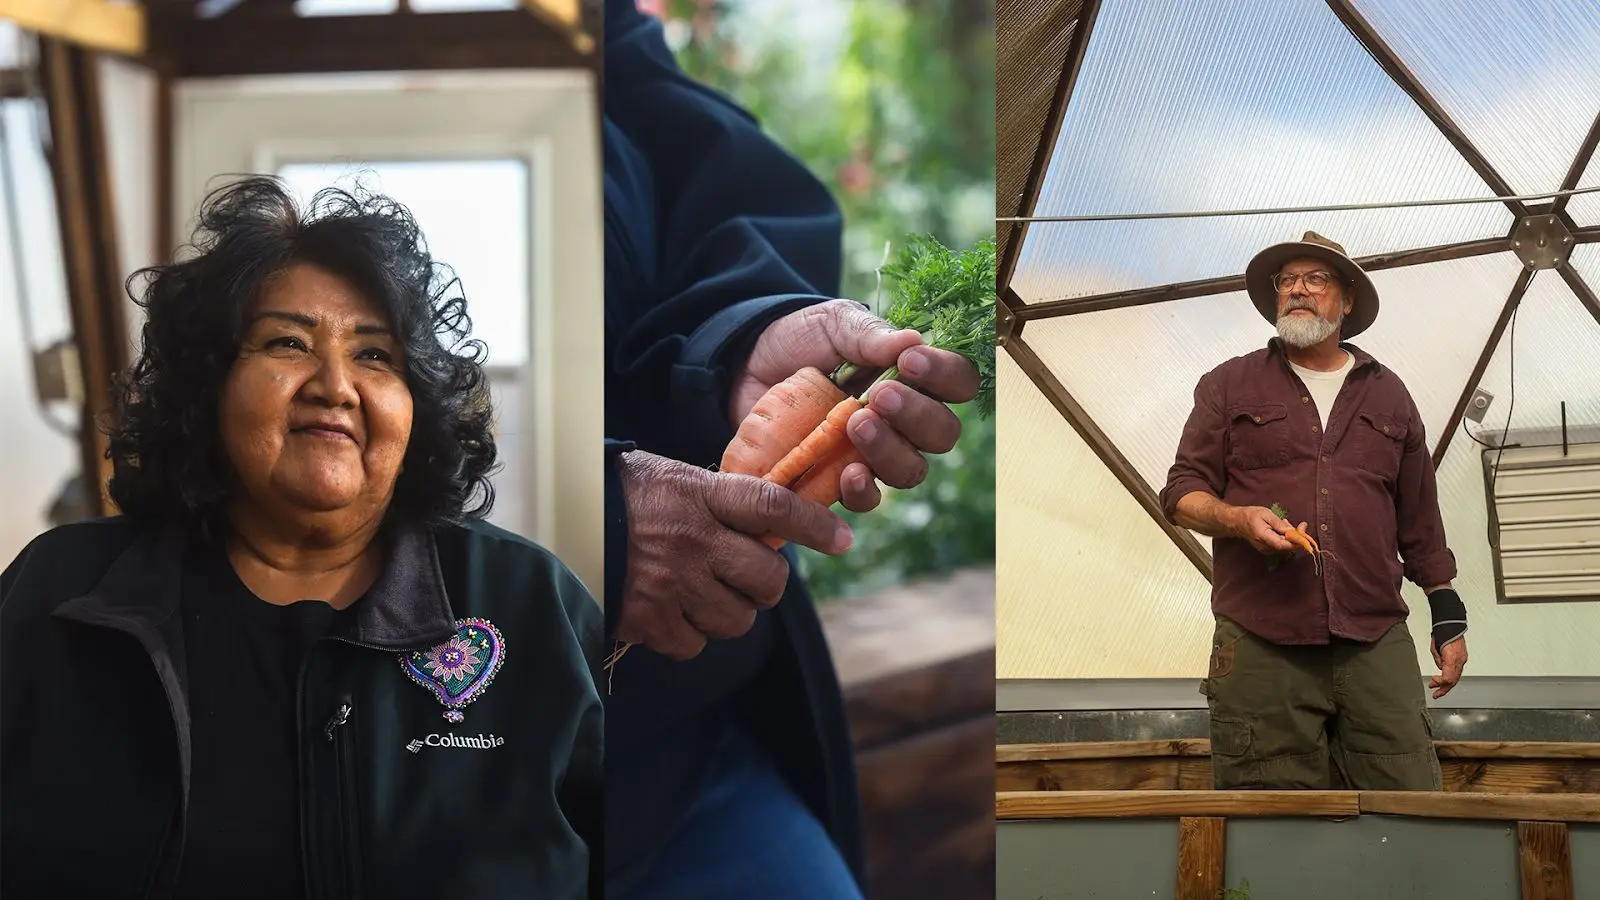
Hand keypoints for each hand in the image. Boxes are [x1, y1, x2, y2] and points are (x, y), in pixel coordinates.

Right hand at [616, 450, 850, 660]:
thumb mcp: (676, 479)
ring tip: (702, 593)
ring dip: (729, 612)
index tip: (842, 540)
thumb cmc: (624, 496)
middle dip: (765, 585)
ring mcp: (671, 584)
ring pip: (737, 620)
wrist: (560, 523)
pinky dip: (689, 634)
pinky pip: (695, 644)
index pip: (772, 507)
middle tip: (746, 576)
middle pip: (767, 580)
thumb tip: (776, 525)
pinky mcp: (647, 620)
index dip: (814, 526)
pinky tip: (670, 610)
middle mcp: (692, 540)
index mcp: (700, 495)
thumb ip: (723, 500)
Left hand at [731, 299, 979, 511]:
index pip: (958, 382)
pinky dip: (863, 490)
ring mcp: (875, 453)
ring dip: (890, 451)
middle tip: (879, 396)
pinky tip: (847, 472)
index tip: (910, 362)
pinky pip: (868, 499)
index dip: (946, 376)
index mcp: (915, 377)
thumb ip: (869, 334)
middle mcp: (905, 421)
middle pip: (942, 434)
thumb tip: (912, 341)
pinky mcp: (839, 479)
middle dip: (917, 416)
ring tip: (856, 425)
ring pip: (911, 470)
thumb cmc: (800, 339)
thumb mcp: (833, 323)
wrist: (745, 366)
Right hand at [1229, 506, 1296, 553]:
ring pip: (1285, 545)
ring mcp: (1266, 549)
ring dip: (1291, 535)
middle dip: (1297, 536)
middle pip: (1287, 546)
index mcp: (1264, 537)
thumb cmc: (1250, 515)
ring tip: (1285, 523)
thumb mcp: (1266, 514)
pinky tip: (1282, 528)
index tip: (1306, 535)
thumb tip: (1292, 531)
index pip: (1284, 545)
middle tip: (1302, 525)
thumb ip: (1279, 524)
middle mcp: (1266, 547)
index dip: (1297, 542)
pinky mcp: (1267, 548)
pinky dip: (1285, 537)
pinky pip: (1281, 544)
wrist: (1237, 522)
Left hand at [1429, 636, 1467, 698]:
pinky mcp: (1463, 657)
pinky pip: (1458, 671)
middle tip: (1436, 695)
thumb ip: (1438, 660)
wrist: (1451, 625)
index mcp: (1452, 658)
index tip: (1432, 683)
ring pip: (1457, 677)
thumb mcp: (1434, 648)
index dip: (1440, 683)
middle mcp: (1460, 660)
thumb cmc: (1442, 633)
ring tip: (1438, 690)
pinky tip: (1445, 679)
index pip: (1448, 678)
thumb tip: (1440, 669)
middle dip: (1444, 689)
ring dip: (1447, 684)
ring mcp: (1463, 659)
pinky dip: (1451, 677)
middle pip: (1454, 680)